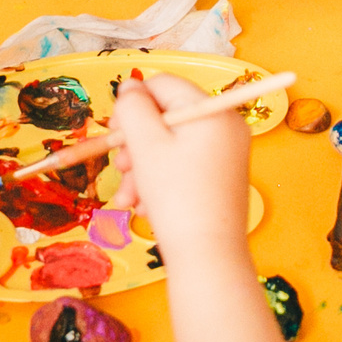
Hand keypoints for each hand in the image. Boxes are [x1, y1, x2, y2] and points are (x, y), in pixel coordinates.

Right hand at [105, 73, 253, 266]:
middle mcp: (226, 126)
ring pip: (171, 146)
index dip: (133, 104)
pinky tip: (146, 207)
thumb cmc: (177, 197)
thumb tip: (131, 86)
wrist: (208, 257)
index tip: (114, 132)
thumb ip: (133, 107)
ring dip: (143, 168)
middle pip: (166, 118)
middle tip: (121, 167)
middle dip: (136, 144)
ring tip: (128, 198)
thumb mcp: (145, 145)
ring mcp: (227, 153)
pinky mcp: (222, 178)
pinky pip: (184, 166)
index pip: (163, 84)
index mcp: (212, 110)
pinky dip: (161, 182)